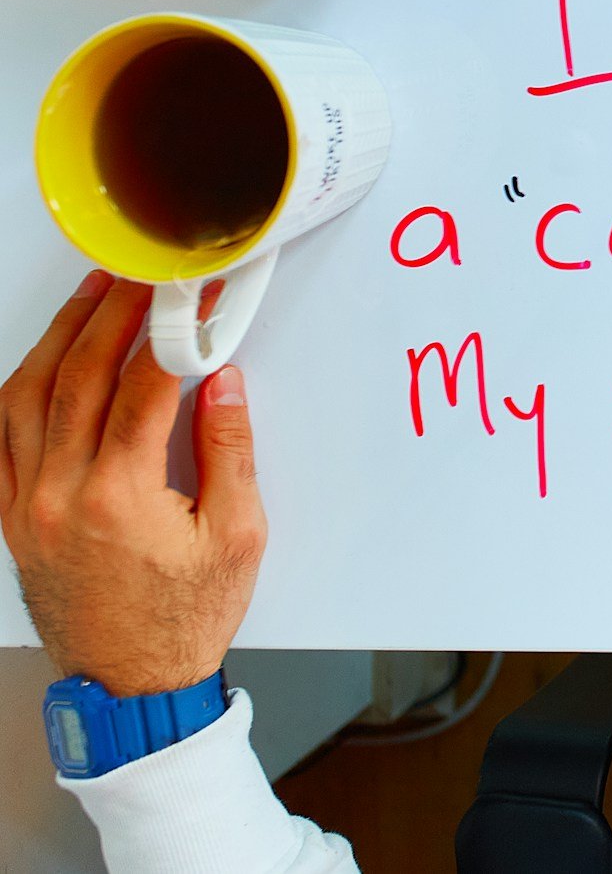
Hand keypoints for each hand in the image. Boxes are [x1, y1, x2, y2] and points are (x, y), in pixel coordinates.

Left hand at [0, 273, 264, 695]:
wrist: (132, 686)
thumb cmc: (186, 620)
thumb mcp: (237, 536)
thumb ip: (229, 451)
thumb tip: (221, 384)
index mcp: (119, 496)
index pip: (145, 385)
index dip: (173, 329)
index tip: (195, 295)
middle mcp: (60, 494)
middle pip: (78, 376)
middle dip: (110, 314)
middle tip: (136, 274)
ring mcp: (27, 506)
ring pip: (26, 398)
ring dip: (58, 339)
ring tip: (87, 298)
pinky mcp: (14, 518)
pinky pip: (1, 439)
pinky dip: (20, 392)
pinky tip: (41, 365)